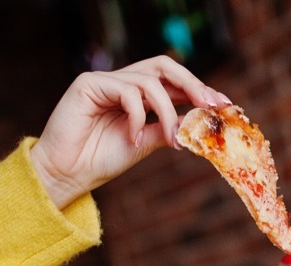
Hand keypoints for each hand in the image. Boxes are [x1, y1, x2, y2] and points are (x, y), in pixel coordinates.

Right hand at [29, 55, 230, 207]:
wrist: (67, 174)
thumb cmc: (101, 160)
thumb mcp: (144, 144)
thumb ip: (167, 129)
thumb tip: (196, 123)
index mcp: (137, 94)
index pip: (173, 81)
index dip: (199, 89)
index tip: (223, 105)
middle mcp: (122, 82)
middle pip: (163, 66)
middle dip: (192, 83)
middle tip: (210, 105)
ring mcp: (105, 81)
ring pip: (149, 81)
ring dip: (167, 111)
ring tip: (170, 138)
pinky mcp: (88, 84)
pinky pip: (126, 91)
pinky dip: (138, 116)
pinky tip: (133, 138)